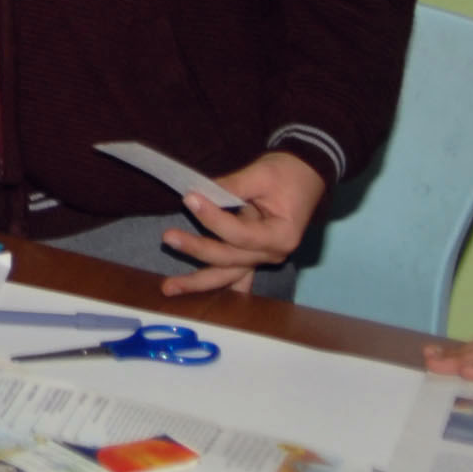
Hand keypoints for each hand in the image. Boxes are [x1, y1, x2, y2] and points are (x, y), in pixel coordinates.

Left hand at [160, 151, 326, 296]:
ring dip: (197, 283)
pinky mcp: (253, 255)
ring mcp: (262, 258)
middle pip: (229, 258)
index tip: (189, 198)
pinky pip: (234, 276)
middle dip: (196, 250)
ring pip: (227, 275)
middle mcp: (272, 254)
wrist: (304, 175)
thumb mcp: (260, 174)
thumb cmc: (286, 174)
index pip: (240, 234)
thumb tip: (196, 194)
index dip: (213, 218)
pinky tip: (195, 298)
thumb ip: (230, 186)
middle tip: (168, 237)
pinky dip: (215, 285)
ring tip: (168, 288)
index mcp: (281, 236)